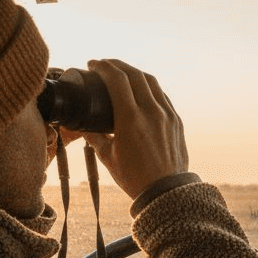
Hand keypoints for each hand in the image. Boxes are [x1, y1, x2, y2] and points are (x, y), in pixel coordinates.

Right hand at [77, 59, 188, 199]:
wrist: (166, 192)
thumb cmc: (134, 178)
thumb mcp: (107, 157)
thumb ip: (93, 137)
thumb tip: (81, 126)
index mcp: (131, 118)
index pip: (117, 79)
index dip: (103, 67)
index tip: (92, 64)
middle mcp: (151, 112)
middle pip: (135, 74)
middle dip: (117, 64)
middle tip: (104, 64)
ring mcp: (167, 115)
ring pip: (152, 82)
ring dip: (134, 72)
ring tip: (122, 72)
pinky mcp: (177, 121)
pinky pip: (162, 95)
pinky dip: (149, 87)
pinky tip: (141, 90)